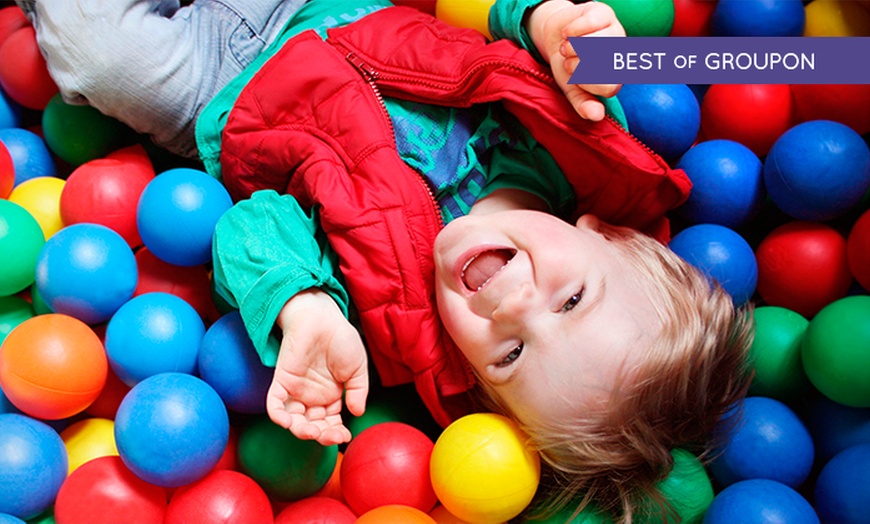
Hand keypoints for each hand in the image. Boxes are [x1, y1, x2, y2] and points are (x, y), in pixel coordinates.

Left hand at [267, 289, 368, 444]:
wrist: (323, 318)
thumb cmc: (341, 340)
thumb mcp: (357, 369)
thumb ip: (358, 391)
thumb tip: (357, 413)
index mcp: (329, 397)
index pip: (330, 423)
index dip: (335, 433)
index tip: (344, 437)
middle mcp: (311, 397)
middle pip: (313, 426)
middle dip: (321, 435)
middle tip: (329, 437)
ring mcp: (295, 390)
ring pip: (293, 420)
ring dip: (301, 431)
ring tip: (312, 432)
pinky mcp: (282, 380)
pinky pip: (275, 403)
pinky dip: (278, 415)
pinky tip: (287, 423)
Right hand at [528, 1, 624, 120]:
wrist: (555, 36)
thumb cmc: (567, 64)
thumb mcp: (571, 89)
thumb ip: (583, 104)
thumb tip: (596, 116)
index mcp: (617, 75)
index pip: (610, 88)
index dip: (587, 84)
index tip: (575, 79)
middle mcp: (621, 53)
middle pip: (602, 66)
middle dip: (576, 66)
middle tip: (569, 63)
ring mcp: (615, 30)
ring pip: (597, 44)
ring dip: (573, 48)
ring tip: (567, 48)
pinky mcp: (604, 12)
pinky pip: (590, 24)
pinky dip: (572, 31)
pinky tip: (568, 33)